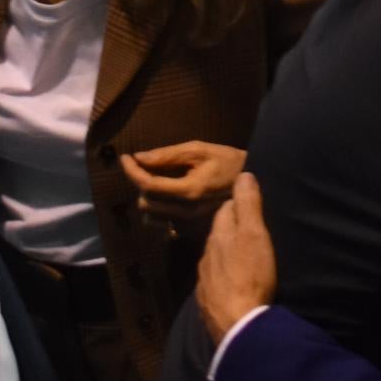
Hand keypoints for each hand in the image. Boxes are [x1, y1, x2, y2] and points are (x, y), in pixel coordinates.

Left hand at [119, 140, 245, 221]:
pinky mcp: (191, 229)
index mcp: (189, 190)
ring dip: (148, 199)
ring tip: (158, 182)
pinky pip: (163, 224)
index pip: (149, 185)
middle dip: (140, 183)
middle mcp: (186, 211)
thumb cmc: (228, 162)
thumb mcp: (200, 150)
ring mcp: (189, 223)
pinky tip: (168, 197)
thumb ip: (169, 155)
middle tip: (146, 166)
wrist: (255, 183)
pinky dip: (159, 211)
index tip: (125, 157)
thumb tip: (139, 157)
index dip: (132, 171)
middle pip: (146, 203)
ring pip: (151, 217)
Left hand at [194, 174, 276, 337]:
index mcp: (219, 236)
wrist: (238, 326)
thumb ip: (248, 205)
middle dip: (230, 228)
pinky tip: (232, 283)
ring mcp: (204, 281)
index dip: (238, 204)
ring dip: (225, 254)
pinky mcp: (207, 302)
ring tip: (242, 256)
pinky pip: (214, 282)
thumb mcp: (255, 235)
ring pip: (214, 258)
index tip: (250, 204)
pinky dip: (223, 277)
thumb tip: (243, 174)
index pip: (225, 210)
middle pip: (218, 234)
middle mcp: (206, 256)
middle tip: (249, 229)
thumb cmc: (251, 276)